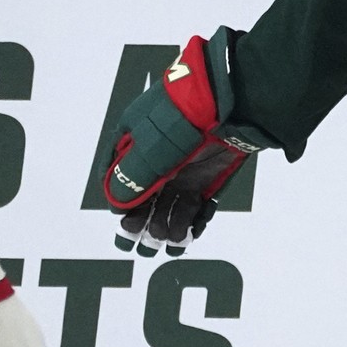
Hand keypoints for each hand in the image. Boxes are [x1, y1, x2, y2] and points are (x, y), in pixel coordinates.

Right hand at [99, 29, 266, 255]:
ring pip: (172, 204)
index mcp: (135, 142)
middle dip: (145, 221)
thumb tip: (117, 205)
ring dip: (168, 225)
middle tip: (145, 241)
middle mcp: (160, 157)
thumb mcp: (147, 150)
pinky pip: (198, 205)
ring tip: (168, 240)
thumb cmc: (179, 121)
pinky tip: (187, 236)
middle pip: (147, 197)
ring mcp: (187, 167)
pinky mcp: (210, 175)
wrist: (230, 105)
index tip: (124, 222)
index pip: (120, 177)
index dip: (121, 202)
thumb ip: (129, 179)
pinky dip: (192, 221)